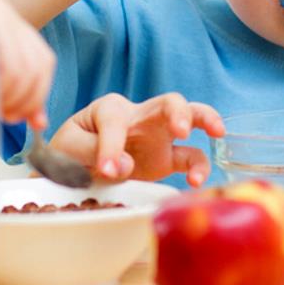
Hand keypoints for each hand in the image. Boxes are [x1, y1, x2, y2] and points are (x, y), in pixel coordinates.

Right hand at [0, 0, 54, 130]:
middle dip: (31, 98)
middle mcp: (6, 13)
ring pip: (29, 67)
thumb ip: (10, 97)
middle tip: (12, 118)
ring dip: (18, 97)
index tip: (28, 119)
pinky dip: (7, 89)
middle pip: (42, 63)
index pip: (43, 61)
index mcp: (8, 24)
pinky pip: (12, 64)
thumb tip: (40, 122)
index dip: (40, 94)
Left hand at [47, 92, 224, 186]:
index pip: (115, 121)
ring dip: (205, 121)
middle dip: (177, 112)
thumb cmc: (69, 149)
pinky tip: (196, 182)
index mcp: (110, 109)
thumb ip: (91, 151)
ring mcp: (157, 136)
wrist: (72, 166)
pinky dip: (198, 167)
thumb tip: (126, 165)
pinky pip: (190, 157)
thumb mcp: (66, 147)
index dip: (111, 146)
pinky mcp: (166, 158)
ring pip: (190, 118)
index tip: (105, 171)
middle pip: (167, 102)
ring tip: (217, 133)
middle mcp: (139, 116)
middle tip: (180, 129)